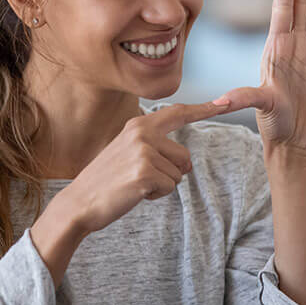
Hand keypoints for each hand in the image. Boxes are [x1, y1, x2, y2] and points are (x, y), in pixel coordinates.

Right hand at [63, 101, 233, 233]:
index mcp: (139, 124)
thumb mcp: (129, 151)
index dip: (204, 109)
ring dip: (161, 185)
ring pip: (178, 174)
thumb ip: (156, 147)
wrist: (79, 202)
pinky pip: (169, 187)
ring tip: (134, 184)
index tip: (226, 102)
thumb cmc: (108, 180)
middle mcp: (142, 133)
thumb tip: (187, 162)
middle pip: (185, 157)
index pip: (178, 113)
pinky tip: (134, 193)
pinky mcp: (145, 172)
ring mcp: (143, 152)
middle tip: (139, 177)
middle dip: (170, 173)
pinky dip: (156, 195)